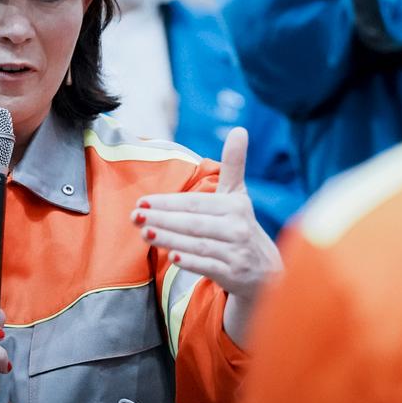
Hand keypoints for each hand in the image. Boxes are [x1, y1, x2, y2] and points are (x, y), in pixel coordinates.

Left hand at [134, 127, 281, 343]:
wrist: (265, 270)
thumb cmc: (240, 225)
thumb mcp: (238, 195)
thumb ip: (234, 164)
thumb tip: (239, 129)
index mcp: (235, 205)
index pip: (196, 203)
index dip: (168, 202)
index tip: (142, 202)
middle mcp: (238, 227)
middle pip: (194, 222)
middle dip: (163, 219)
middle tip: (135, 216)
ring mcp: (236, 252)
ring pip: (198, 244)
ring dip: (169, 238)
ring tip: (144, 233)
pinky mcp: (233, 273)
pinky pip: (208, 266)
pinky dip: (191, 262)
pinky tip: (171, 257)